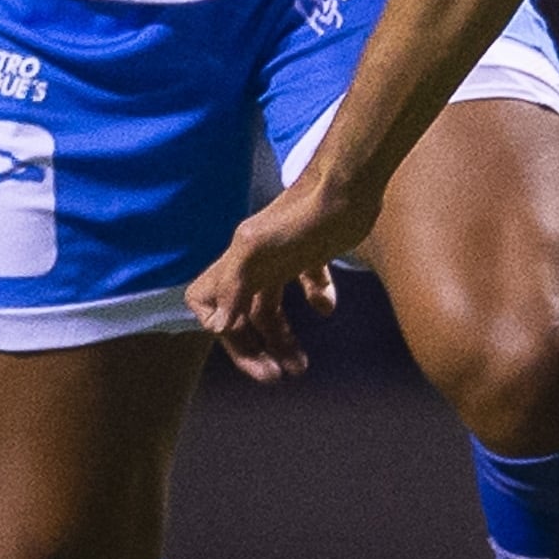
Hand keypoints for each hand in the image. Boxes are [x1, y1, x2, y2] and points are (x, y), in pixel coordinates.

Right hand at [185, 160, 370, 381]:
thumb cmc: (305, 212)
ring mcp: (285, 257)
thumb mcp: (259, 245)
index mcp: (238, 263)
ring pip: (273, 308)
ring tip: (299, 368)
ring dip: (283, 340)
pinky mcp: (315, 251)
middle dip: (254, 349)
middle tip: (278, 376)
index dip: (219, 328)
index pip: (207, 303)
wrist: (350, 182)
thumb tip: (216, 326)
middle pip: (243, 316)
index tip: (244, 344)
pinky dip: (317, 299)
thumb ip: (233, 283)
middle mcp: (257, 263)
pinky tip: (327, 307)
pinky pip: (309, 283)